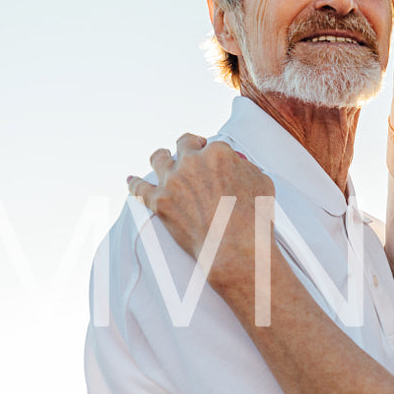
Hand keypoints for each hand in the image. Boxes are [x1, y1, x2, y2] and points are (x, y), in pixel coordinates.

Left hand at [127, 133, 274, 290]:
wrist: (236, 249)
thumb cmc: (254, 220)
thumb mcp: (262, 183)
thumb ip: (246, 168)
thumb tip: (237, 164)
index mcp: (218, 153)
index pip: (213, 145)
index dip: (214, 153)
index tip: (215, 163)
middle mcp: (192, 162)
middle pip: (185, 144)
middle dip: (189, 147)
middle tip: (191, 153)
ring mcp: (173, 181)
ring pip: (159, 158)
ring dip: (161, 156)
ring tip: (161, 157)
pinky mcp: (159, 202)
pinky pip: (139, 188)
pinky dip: (134, 183)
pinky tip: (131, 181)